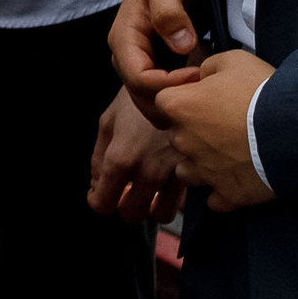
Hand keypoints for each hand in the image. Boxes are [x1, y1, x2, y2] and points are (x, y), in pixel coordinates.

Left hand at [86, 91, 186, 222]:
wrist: (182, 84)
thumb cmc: (141, 99)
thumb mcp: (109, 120)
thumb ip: (99, 156)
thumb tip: (96, 185)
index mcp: (119, 158)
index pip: (102, 203)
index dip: (101, 201)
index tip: (105, 195)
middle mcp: (147, 171)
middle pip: (132, 214)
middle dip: (127, 206)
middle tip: (129, 192)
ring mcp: (175, 174)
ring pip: (161, 214)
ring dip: (154, 205)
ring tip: (153, 188)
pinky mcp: (200, 172)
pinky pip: (186, 202)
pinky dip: (179, 198)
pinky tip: (174, 179)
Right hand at [111, 0, 203, 125]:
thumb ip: (170, 14)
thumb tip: (182, 45)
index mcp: (123, 41)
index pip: (140, 79)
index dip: (169, 83)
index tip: (200, 74)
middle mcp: (125, 57)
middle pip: (142, 96)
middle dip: (172, 101)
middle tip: (205, 94)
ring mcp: (136, 64)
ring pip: (148, 100)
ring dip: (174, 104)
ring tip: (204, 96)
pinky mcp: (150, 68)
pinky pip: (159, 93)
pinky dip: (177, 98)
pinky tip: (199, 93)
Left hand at [164, 48, 276, 212]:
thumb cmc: (263, 91)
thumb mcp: (233, 60)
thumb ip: (207, 68)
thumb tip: (200, 77)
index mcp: (178, 107)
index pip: (165, 103)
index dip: (185, 100)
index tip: (206, 100)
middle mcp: (183, 141)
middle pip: (177, 136)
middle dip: (193, 132)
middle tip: (224, 127)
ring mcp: (204, 171)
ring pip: (188, 171)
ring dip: (202, 164)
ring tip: (227, 156)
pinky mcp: (228, 194)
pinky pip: (215, 200)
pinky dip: (224, 192)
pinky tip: (238, 180)